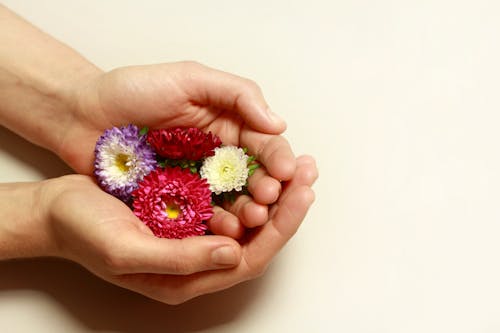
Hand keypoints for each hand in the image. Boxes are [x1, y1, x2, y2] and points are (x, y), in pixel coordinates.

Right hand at [43, 155, 315, 304]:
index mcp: (187, 276)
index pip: (250, 256)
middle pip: (257, 237)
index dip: (281, 225)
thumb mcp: (127, 251)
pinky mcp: (188, 211)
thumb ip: (182, 259)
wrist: (59, 210)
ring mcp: (194, 234)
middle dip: (287, 204)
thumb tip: (235, 252)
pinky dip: (247, 182)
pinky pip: (228, 200)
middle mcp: (197, 258)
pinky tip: (260, 164)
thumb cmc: (84, 233)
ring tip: (295, 164)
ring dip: (273, 191)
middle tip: (309, 171)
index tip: (301, 192)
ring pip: (247, 217)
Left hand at [58, 61, 296, 237]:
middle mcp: (218, 154)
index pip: (265, 144)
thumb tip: (277, 123)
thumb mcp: (189, 79)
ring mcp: (199, 180)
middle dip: (269, 188)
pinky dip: (218, 223)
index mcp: (227, 124)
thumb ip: (237, 94)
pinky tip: (227, 228)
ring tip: (254, 216)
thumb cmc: (132, 90)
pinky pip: (204, 215)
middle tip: (270, 197)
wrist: (82, 115)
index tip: (286, 172)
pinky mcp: (178, 201)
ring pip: (234, 200)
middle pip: (256, 177)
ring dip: (249, 210)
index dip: (279, 158)